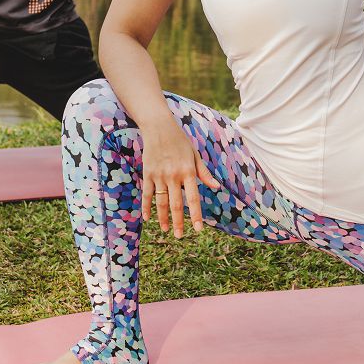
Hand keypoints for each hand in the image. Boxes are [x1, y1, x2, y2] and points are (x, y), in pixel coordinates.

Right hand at [140, 122, 217, 237]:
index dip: (196, 215)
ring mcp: (159, 175)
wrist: (159, 127)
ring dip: (163, 218)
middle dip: (178, 222)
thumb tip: (216, 187)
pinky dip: (146, 207)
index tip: (198, 229)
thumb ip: (204, 173)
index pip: (193, 198)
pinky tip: (148, 218)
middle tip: (180, 236)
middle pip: (176, 204)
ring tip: (165, 230)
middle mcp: (174, 175)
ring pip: (161, 202)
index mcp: (188, 171)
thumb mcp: (195, 155)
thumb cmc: (180, 141)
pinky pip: (147, 194)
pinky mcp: (147, 174)